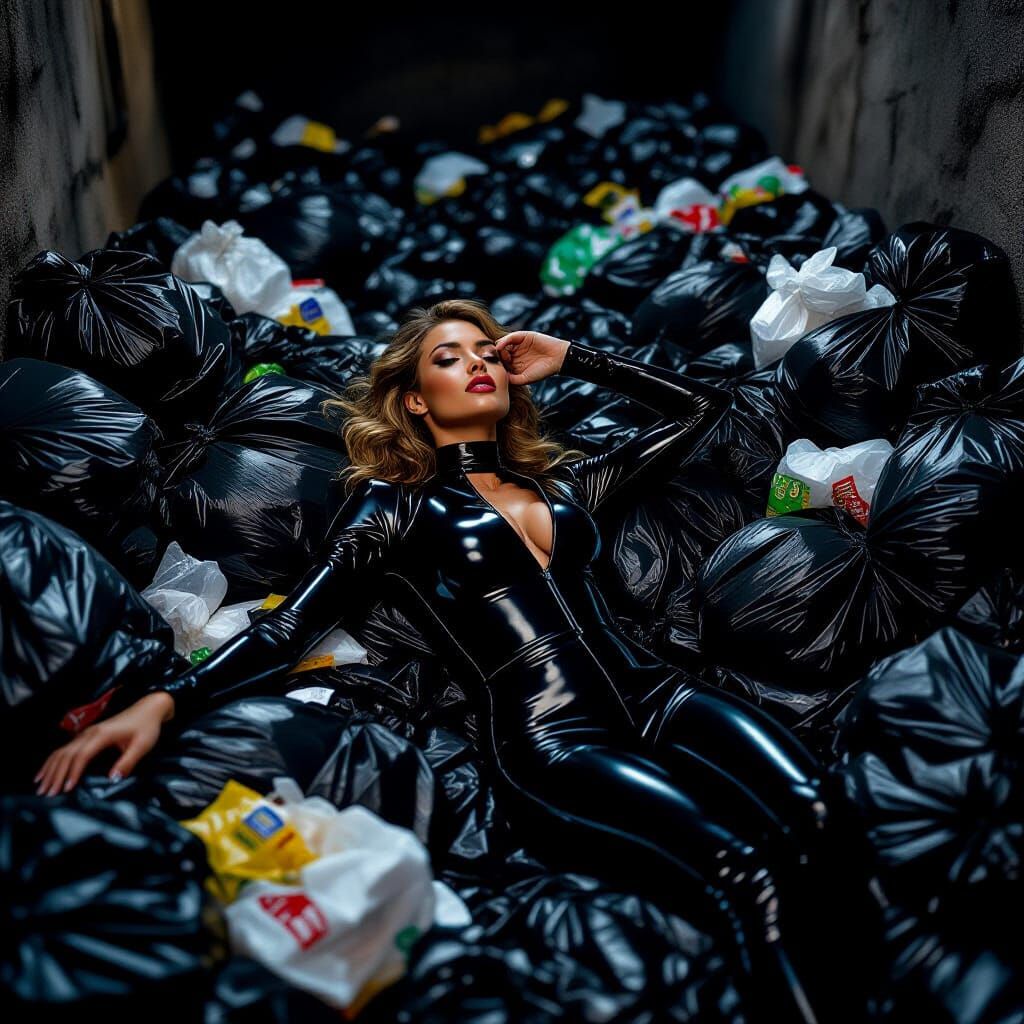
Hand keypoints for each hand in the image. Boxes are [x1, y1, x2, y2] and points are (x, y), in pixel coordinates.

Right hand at [34, 691, 174, 796]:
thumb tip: (113, 779)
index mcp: (102, 735)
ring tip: (41, 787)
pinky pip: (64, 749)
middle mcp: (90, 733)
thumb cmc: (146, 726)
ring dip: (50, 769)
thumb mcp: (142, 745)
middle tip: (47, 794)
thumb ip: (128, 762)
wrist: (149, 708)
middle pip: (66, 755)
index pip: (81, 756)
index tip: (66, 789)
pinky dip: (53, 762)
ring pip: (62, 752)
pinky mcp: (87, 736)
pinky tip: (46, 772)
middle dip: (55, 775)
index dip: (72, 773)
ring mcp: (86, 734)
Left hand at [494, 331, 570, 385]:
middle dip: (495, 357)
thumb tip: (499, 377)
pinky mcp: (522, 336)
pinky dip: (503, 341)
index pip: (500, 364)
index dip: (495, 366)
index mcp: (514, 365)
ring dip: (498, 350)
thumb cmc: (543, 371)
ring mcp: (517, 345)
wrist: (558, 359)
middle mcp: (514, 354)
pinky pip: (509, 337)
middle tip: (495, 361)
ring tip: (500, 356)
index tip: (493, 369)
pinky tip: (500, 347)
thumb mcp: (525, 378)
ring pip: (502, 345)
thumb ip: (512, 379)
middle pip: (498, 354)